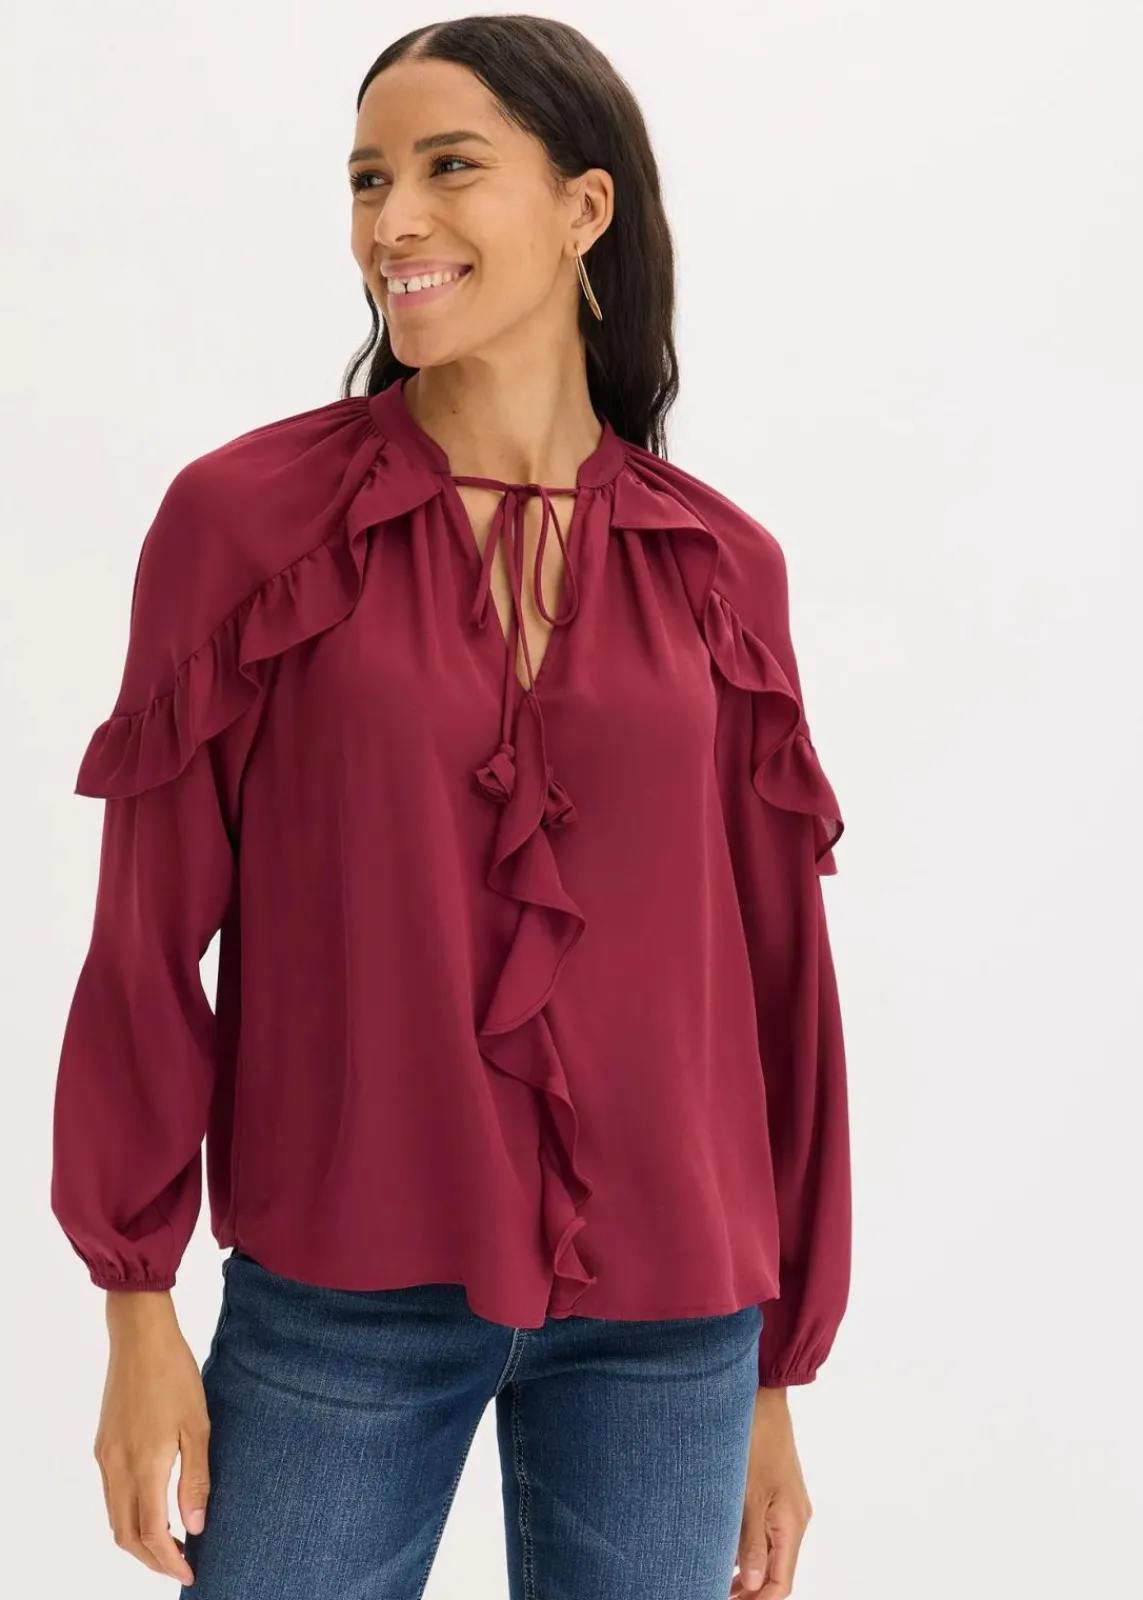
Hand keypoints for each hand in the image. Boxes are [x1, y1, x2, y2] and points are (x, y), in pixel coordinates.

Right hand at [93, 1291, 211, 1585]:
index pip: (150, 1533)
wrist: (140, 1336)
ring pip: (115, 1517)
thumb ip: (195, 1478)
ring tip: (171, 1542)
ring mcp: (105, 1456)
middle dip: (152, 1558)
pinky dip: (129, 1514)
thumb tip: (195, 1526)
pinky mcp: (103, 1444)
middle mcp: (117, 1466)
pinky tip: (153, 1508)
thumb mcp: (198, 1425)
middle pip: (125, 1534)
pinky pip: (111, 1495)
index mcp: (144, 1464)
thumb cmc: (175, 1374)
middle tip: (181, 1564)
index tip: (190, 1571)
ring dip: (138, 1539)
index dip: (169, 1560)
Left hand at [730, 1388, 812, 1597]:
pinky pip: (766, 1530)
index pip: (781, 1581)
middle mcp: (794, 1519)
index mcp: (792, 1523)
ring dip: (748, 1569)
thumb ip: (751, 1541)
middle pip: (777, 1570)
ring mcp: (786, 1505)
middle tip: (719, 1595)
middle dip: (751, 1589)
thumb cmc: (757, 1441)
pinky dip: (748, 1546)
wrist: (763, 1399)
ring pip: (770, 1551)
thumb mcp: (749, 1495)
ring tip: (718, 1581)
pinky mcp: (776, 1492)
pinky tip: (726, 1551)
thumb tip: (752, 1583)